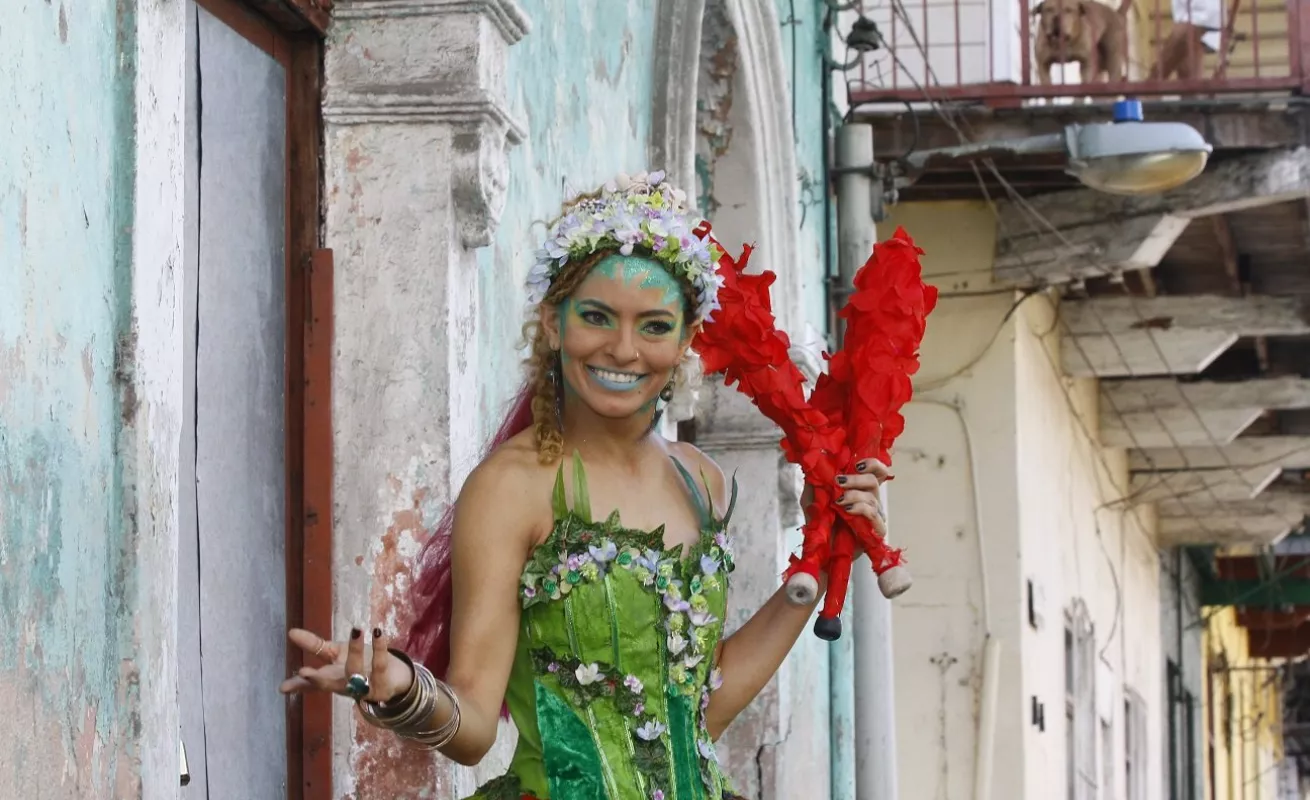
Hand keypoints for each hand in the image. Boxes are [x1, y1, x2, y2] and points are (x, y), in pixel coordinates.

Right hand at [279, 627, 413, 704]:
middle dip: (316, 679)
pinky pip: (380, 664)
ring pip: (356, 671)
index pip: (311, 684)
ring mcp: (363, 688)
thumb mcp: (334, 654)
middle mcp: (344, 686)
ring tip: (356, 630)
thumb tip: (291, 632)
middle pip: (329, 684)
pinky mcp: (382, 684)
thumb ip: (314, 645)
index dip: (298, 685)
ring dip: (355, 652)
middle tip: (304, 672)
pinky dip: (380, 648)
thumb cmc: (359, 664)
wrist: (392, 678)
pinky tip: (378, 633)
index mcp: (331, 679)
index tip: (283, 687)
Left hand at [801, 458, 891, 536]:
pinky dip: (860, 509)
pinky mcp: (876, 531)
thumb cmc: (819, 522)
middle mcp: (871, 499)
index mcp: (860, 488)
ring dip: (854, 495)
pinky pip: (873, 515)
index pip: (877, 471)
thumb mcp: (812, 496)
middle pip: (874, 480)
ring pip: (872, 497)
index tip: (857, 464)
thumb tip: (818, 462)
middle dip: (856, 479)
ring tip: (838, 501)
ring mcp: (875, 515)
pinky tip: (847, 510)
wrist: (820, 548)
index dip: (873, 464)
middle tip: (838, 481)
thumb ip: (816, 479)